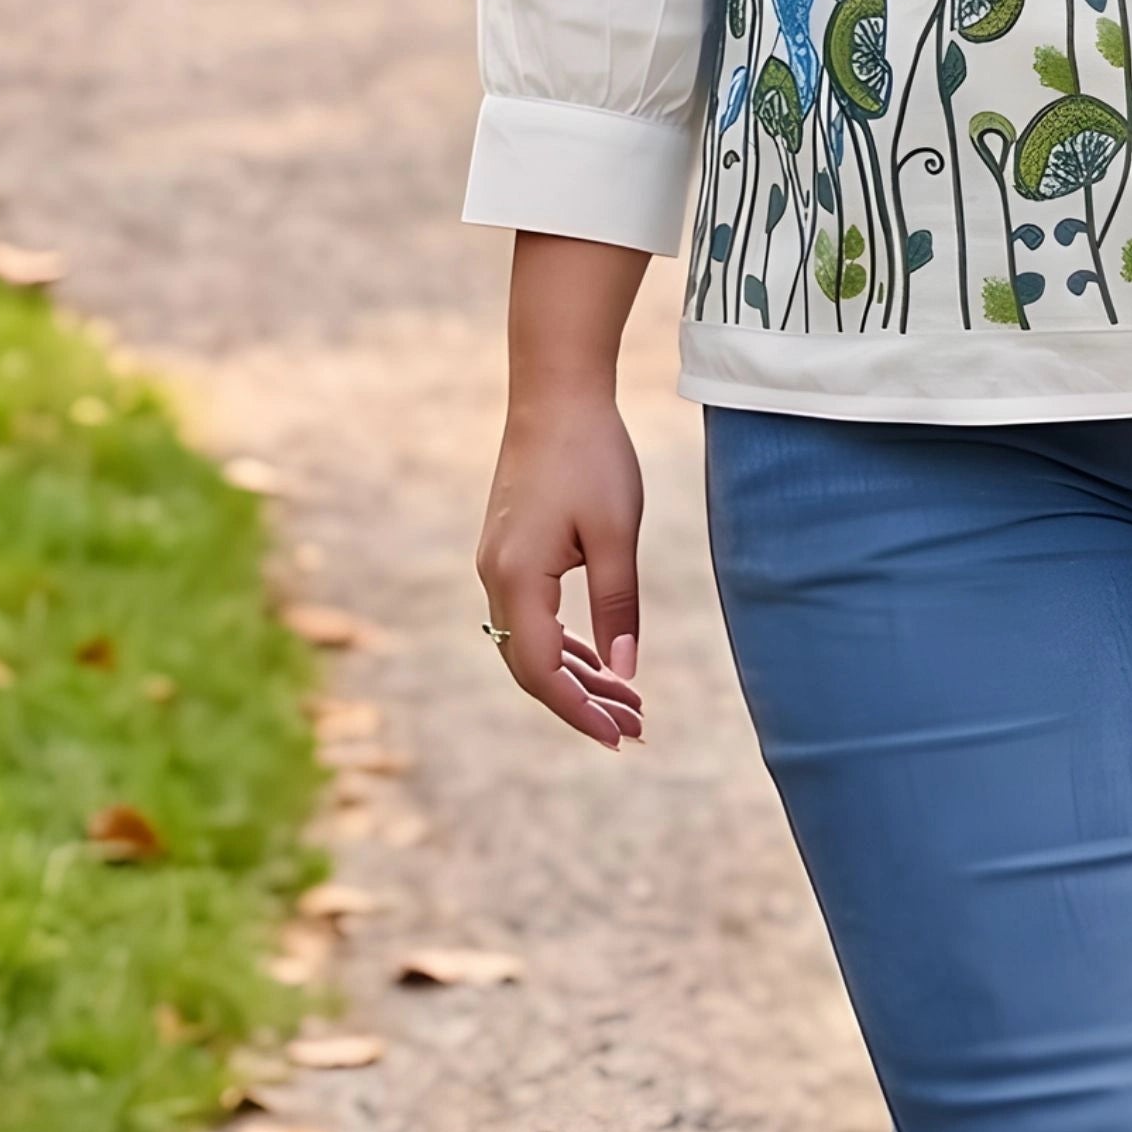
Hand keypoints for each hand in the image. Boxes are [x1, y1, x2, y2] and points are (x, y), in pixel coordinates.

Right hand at [476, 232, 651, 751]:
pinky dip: (565, 644)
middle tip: (635, 729)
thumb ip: (618, 606)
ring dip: (577, 676)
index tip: (619, 737)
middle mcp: (496, 578)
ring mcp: (498, 565)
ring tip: (628, 703)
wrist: (555, 394)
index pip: (542, 671)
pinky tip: (600, 660)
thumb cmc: (592, 457)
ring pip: (532, 643)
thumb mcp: (617, 535)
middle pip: (532, 666)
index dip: (579, 711)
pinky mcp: (509, 552)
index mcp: (518, 579)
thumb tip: (626, 672)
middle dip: (582, 703)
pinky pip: (532, 617)